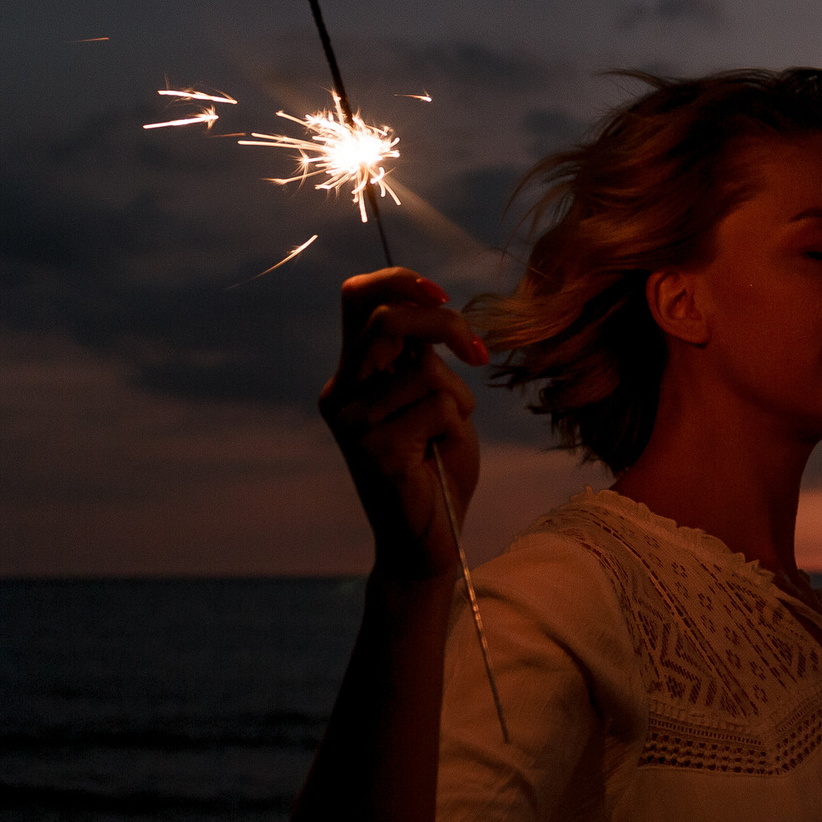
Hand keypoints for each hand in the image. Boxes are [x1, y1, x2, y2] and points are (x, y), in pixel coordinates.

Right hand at [318, 269, 489, 579]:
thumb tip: (432, 310)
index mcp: (352, 375)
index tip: (442, 294)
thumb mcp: (434, 398)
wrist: (429, 540)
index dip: (399, 281)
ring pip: (425, 372)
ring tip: (443, 438)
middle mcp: (342, 393)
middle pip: (388, 320)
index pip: (358, 299)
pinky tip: (437, 458)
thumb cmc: (438, 468)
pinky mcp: (374, 450)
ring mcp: (352, 423)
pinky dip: (455, 428)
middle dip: (445, 326)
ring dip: (457, 400)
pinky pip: (437, 409)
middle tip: (479, 355)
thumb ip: (422, 358)